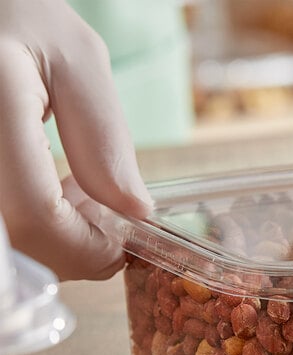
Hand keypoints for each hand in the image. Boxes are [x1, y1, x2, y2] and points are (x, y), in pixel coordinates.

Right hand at [0, 0, 152, 280]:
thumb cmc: (17, 11)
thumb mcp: (76, 59)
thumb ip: (105, 137)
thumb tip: (135, 210)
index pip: (37, 218)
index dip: (89, 248)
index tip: (125, 242)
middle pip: (22, 242)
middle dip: (76, 248)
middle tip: (107, 218)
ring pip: (12, 241)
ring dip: (56, 238)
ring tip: (81, 198)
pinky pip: (6, 223)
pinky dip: (37, 223)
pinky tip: (54, 193)